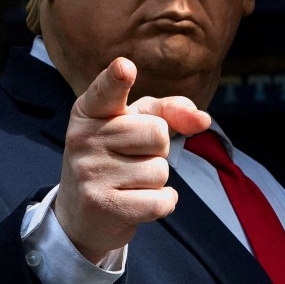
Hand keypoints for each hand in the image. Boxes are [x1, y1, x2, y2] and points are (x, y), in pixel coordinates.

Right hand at [55, 57, 211, 263]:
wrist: (81, 216)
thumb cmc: (115, 159)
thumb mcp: (134, 127)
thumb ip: (168, 112)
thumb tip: (203, 120)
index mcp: (89, 111)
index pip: (106, 91)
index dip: (116, 78)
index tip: (125, 67)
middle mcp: (84, 138)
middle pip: (157, 133)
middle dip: (157, 149)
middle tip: (131, 160)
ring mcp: (90, 173)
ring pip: (160, 170)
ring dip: (156, 180)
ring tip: (128, 183)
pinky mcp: (103, 206)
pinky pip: (161, 200)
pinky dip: (162, 203)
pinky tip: (138, 203)